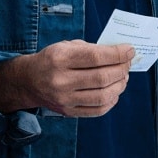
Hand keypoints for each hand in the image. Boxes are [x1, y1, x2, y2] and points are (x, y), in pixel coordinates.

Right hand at [0, 40, 133, 116]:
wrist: (28, 80)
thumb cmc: (52, 60)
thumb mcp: (66, 46)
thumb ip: (92, 49)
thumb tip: (120, 54)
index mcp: (60, 58)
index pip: (96, 57)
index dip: (118, 54)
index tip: (129, 50)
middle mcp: (61, 80)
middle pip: (102, 77)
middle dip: (121, 69)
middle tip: (127, 64)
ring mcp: (65, 99)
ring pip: (103, 96)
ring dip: (119, 85)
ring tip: (123, 77)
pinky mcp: (68, 111)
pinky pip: (97, 110)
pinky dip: (111, 101)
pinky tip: (114, 92)